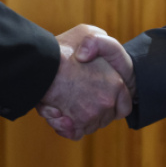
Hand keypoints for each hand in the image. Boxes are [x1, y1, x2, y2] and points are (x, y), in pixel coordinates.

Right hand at [36, 25, 133, 139]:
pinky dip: (67, 128)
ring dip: (77, 118)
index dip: (113, 102)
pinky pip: (75, 133)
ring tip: (64, 104)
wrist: (41, 65)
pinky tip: (59, 115)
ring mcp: (91, 116)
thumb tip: (93, 58)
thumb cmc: (64, 47)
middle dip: (94, 111)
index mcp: (116, 84)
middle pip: (105, 117)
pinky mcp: (74, 125)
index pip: (124, 105)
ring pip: (88, 125)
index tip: (100, 96)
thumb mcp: (89, 33)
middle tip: (78, 98)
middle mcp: (107, 103)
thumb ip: (99, 43)